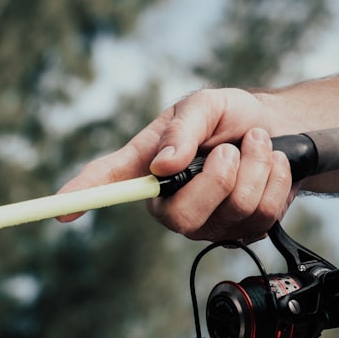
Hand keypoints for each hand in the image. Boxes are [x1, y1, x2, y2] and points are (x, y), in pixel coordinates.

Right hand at [58, 88, 295, 241]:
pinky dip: (275, 180)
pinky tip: (272, 165)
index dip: (84, 196)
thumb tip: (163, 165)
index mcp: (152, 168)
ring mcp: (208, 223)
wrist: (278, 131)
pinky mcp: (242, 232)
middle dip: (218, 179)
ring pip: (233, 211)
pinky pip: (263, 216)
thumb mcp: (205, 105)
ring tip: (256, 146)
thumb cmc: (230, 118)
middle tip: (231, 149)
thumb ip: (184, 129)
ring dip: (256, 169)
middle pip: (182, 218)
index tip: (60, 211)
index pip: (111, 182)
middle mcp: (173, 203)